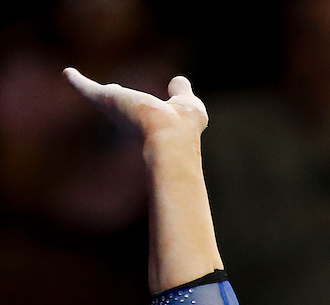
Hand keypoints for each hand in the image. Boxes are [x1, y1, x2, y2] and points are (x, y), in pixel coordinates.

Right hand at [63, 68, 207, 141]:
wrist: (170, 134)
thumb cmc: (184, 124)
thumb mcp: (189, 104)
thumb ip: (182, 92)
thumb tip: (179, 80)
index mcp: (154, 119)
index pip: (146, 110)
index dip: (145, 105)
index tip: (143, 102)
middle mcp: (134, 117)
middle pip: (121, 106)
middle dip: (115, 99)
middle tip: (109, 90)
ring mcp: (118, 109)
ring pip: (104, 98)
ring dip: (88, 89)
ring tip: (74, 77)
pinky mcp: (106, 100)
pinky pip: (88, 89)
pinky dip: (78, 82)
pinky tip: (68, 73)